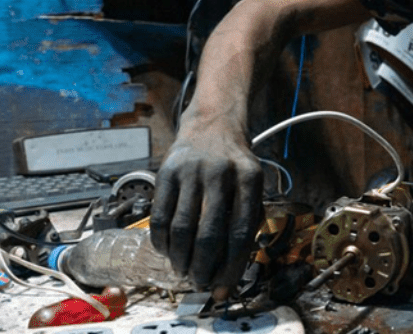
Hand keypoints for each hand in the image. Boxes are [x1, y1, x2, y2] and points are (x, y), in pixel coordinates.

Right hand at [150, 113, 263, 299]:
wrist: (213, 124)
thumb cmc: (235, 163)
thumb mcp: (252, 183)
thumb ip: (247, 219)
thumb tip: (231, 270)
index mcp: (249, 178)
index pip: (240, 233)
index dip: (231, 267)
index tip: (224, 288)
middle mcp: (220, 173)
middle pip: (209, 234)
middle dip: (203, 267)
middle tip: (200, 282)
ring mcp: (191, 171)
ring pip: (182, 228)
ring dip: (181, 258)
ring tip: (184, 270)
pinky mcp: (166, 171)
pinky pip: (160, 215)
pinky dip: (162, 240)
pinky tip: (167, 250)